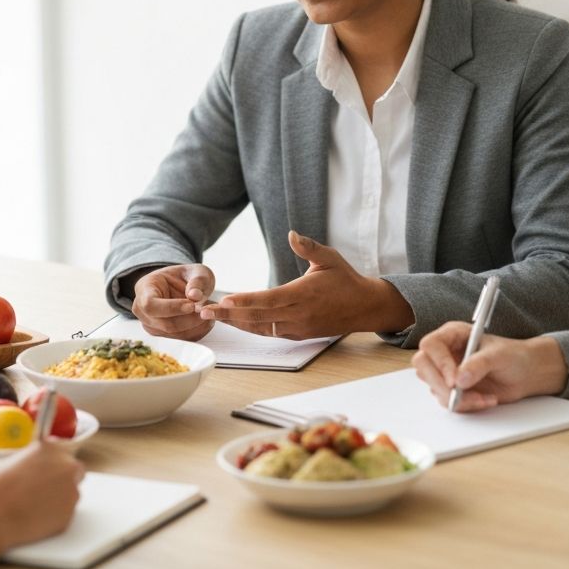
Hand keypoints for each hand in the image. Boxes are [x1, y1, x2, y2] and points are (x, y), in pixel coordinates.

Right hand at [0, 441, 83, 568]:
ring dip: (59, 497)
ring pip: (71, 493)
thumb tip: (30, 466)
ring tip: (34, 507)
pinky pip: (65, 513)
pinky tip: (35, 518)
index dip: (53, 462)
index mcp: (50, 448)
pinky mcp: (68, 516)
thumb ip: (27, 460)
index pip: (62, 450)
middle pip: (73, 471)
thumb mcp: (6, 462)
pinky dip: (55, 516)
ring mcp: (70, 492)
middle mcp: (66, 467)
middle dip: (61, 478)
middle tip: (42, 490)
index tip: (48, 469)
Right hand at [132, 263, 215, 340]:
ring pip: (174, 334)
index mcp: (145, 288)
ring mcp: (151, 325)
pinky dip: (197, 332)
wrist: (183, 286)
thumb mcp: (197, 271)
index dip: (171, 308)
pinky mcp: (162, 335)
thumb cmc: (186, 277)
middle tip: (206, 310)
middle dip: (188, 319)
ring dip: (195, 326)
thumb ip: (198, 280)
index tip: (192, 305)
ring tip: (209, 313)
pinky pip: (181, 339)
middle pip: (163, 323)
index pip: (150, 304)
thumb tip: (194, 295)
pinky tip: (205, 321)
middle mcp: (142, 309)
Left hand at [201, 231, 411, 338]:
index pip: (268, 300)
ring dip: (235, 323)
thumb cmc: (345, 279)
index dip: (246, 302)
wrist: (365, 307)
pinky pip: (269, 333)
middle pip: (258, 318)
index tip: (224, 301)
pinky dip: (250, 328)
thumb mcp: (330, 258)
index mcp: (303, 294)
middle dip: (229, 315)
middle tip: (203, 311)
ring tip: (211, 317)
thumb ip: (309, 247)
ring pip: (260, 328)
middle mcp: (298, 314)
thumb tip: (292, 234)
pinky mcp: (298, 334)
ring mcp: (298, 327)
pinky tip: (234, 323)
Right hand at [412, 322, 568, 411]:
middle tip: (461, 395)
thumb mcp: (498, 355)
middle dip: (441, 385)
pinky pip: (448, 401)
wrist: (525, 374)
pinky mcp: (452, 389)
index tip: (455, 381)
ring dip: (458, 398)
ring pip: (434, 387)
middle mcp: (445, 352)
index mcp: (452, 335)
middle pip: (423, 367)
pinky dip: (466, 406)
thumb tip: (460, 379)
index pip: (431, 345)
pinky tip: (485, 400)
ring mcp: (446, 372)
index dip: (439, 362)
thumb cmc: (513, 356)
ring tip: (484, 397)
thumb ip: (478, 364)